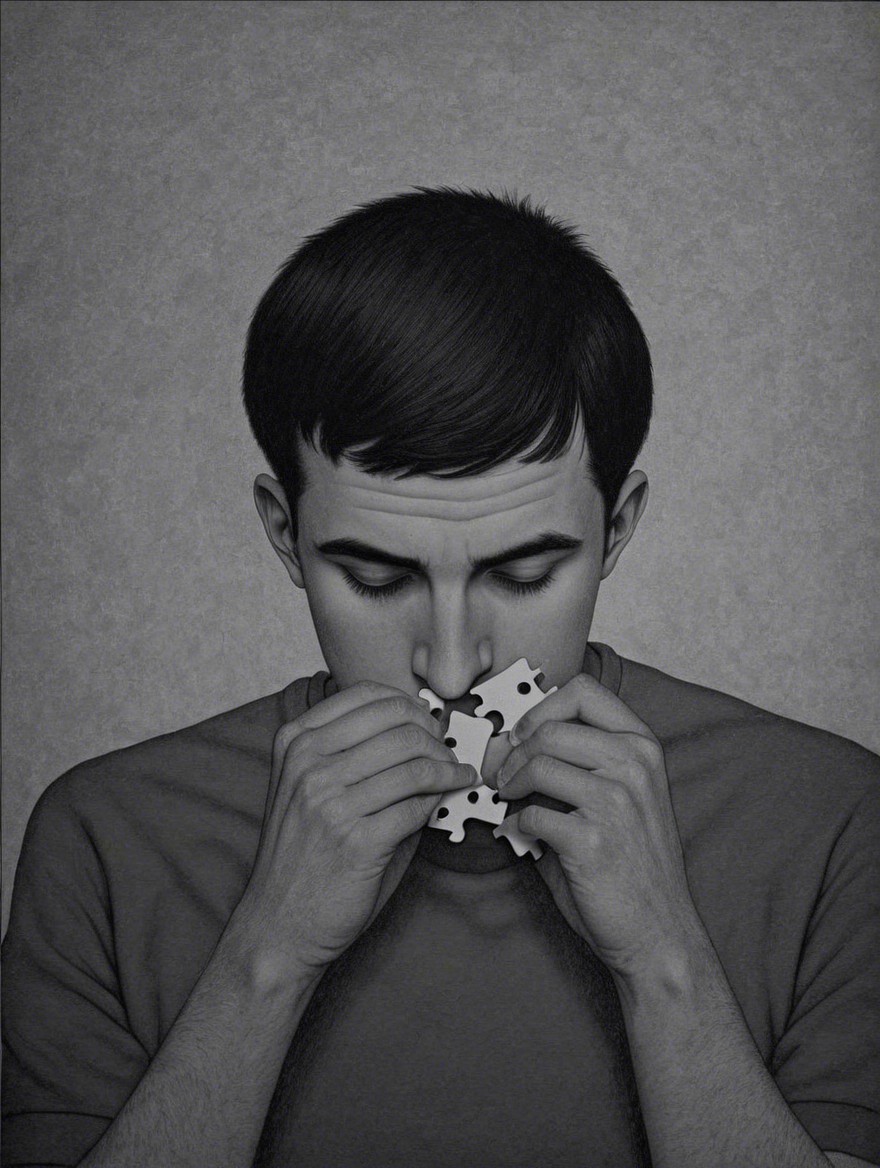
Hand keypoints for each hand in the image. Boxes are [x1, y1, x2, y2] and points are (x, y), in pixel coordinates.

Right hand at [236, 682, 475, 974]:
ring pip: (414, 762)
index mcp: (296, 741)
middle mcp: (309, 764)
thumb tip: (425, 732)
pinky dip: (441, 799)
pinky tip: (449, 798)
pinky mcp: (357, 840)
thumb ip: (359, 756)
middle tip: (449, 752)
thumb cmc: (303, 855)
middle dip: (436, 736)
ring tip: (458, 775)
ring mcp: (330, 801)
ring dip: (448, 768)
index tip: (428, 721)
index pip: (367, 695)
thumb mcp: (314, 789)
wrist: (278, 923)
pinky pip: (417, 804)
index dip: (410, 705)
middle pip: (399, 724)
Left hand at [492, 672, 702, 985]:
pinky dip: (516, 823)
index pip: (583, 691)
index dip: (540, 708)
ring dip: (509, 782)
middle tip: (500, 774)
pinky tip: (522, 834)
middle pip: (549, 728)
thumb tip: (505, 745)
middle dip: (512, 751)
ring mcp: (616, 800)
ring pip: (537, 763)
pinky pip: (531, 814)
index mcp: (642, 746)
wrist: (657, 933)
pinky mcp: (592, 838)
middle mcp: (635, 765)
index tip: (522, 734)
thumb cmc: (630, 865)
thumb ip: (571, 767)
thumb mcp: (615, 798)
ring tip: (507, 799)